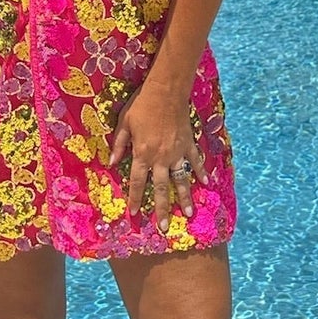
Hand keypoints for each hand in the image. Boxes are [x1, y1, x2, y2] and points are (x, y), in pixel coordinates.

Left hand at [108, 83, 207, 226]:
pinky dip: (201, 171)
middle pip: (162, 187)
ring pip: (181, 179)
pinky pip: (195, 160)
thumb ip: (119, 144)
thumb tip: (112, 163)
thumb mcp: (124, 123)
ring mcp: (178, 152)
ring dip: (185, 197)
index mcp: (143, 153)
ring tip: (189, 214)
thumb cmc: (142, 105)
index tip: (135, 214)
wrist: (166, 91)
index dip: (136, 198)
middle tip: (164, 227)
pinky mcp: (188, 143)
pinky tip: (205, 182)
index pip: (138, 182)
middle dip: (162, 208)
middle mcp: (161, 157)